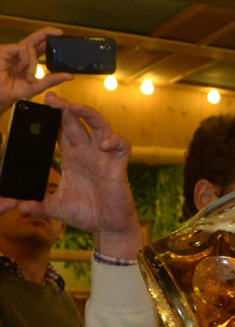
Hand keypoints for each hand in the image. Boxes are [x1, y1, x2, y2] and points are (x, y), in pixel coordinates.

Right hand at [0, 27, 70, 112]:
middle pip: (34, 38)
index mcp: (28, 61)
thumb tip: (69, 76)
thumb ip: (53, 79)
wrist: (1, 95)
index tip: (60, 36)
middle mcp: (20, 54)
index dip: (49, 41)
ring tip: (26, 76)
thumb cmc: (14, 91)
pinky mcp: (6, 49)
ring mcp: (13, 51)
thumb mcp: (38, 85)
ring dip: (32, 63)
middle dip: (46, 33)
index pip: (40, 48)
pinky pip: (23, 48)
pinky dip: (25, 60)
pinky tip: (19, 68)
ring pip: (31, 48)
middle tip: (59, 32)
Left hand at [13, 95, 142, 257]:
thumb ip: (39, 206)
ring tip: (74, 108)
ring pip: (100, 125)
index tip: (42, 105)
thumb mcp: (57, 208)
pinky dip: (115, 141)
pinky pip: (122, 146)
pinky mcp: (118, 165)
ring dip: (88, 114)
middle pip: (78, 122)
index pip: (62, 131)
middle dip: (66, 108)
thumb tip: (21, 206)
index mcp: (72, 158)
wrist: (107, 227)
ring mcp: (104, 157)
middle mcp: (88, 152)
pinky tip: (102, 144)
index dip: (54, 117)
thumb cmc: (86, 214)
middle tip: (52, 98)